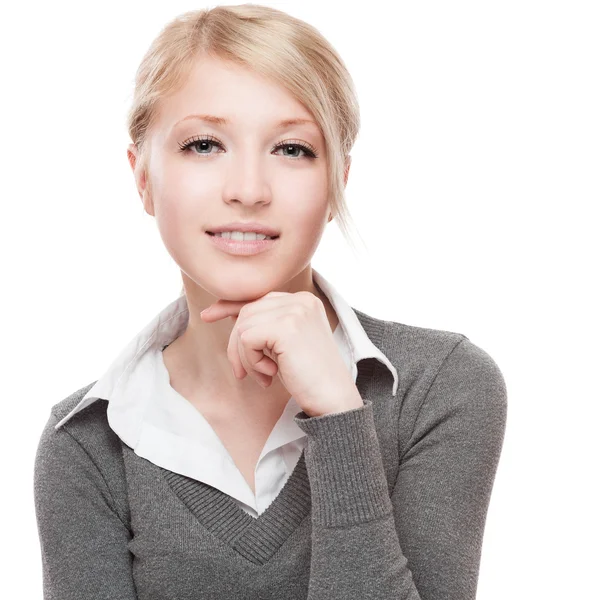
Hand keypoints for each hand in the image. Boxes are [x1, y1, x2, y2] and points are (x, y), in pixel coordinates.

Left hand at [199, 290, 363, 416]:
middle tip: (246, 373)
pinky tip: (270, 373)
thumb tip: (225, 311)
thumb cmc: (308, 376)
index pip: (258, 298)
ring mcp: (295, 311)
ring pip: (243, 326)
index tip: (208, 315)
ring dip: (246, 357)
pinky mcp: (286, 327)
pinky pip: (247, 339)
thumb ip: (263, 325)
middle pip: (246, 312)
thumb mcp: (283, 344)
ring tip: (265, 375)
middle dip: (238, 345)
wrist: (333, 399)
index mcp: (303, 301)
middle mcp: (300, 300)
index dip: (229, 306)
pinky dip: (251, 361)